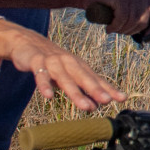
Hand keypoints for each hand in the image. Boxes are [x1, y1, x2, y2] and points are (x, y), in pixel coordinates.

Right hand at [0, 20, 125, 111]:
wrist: (27, 42)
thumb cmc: (53, 62)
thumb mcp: (68, 75)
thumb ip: (81, 88)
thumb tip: (96, 106)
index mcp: (79, 66)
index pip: (96, 79)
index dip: (109, 89)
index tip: (122, 98)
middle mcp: (69, 63)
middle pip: (84, 77)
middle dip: (96, 89)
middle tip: (107, 101)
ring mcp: (53, 62)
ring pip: (65, 79)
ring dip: (76, 93)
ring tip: (85, 106)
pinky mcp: (36, 62)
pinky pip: (41, 75)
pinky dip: (45, 85)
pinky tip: (49, 96)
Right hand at [79, 0, 149, 35]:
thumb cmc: (107, 6)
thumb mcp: (127, 11)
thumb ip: (139, 19)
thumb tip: (149, 39)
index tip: (145, 39)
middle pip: (144, 21)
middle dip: (131, 31)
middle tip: (119, 31)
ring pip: (133, 20)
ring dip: (121, 30)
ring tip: (112, 29)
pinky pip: (122, 17)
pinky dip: (115, 26)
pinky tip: (109, 28)